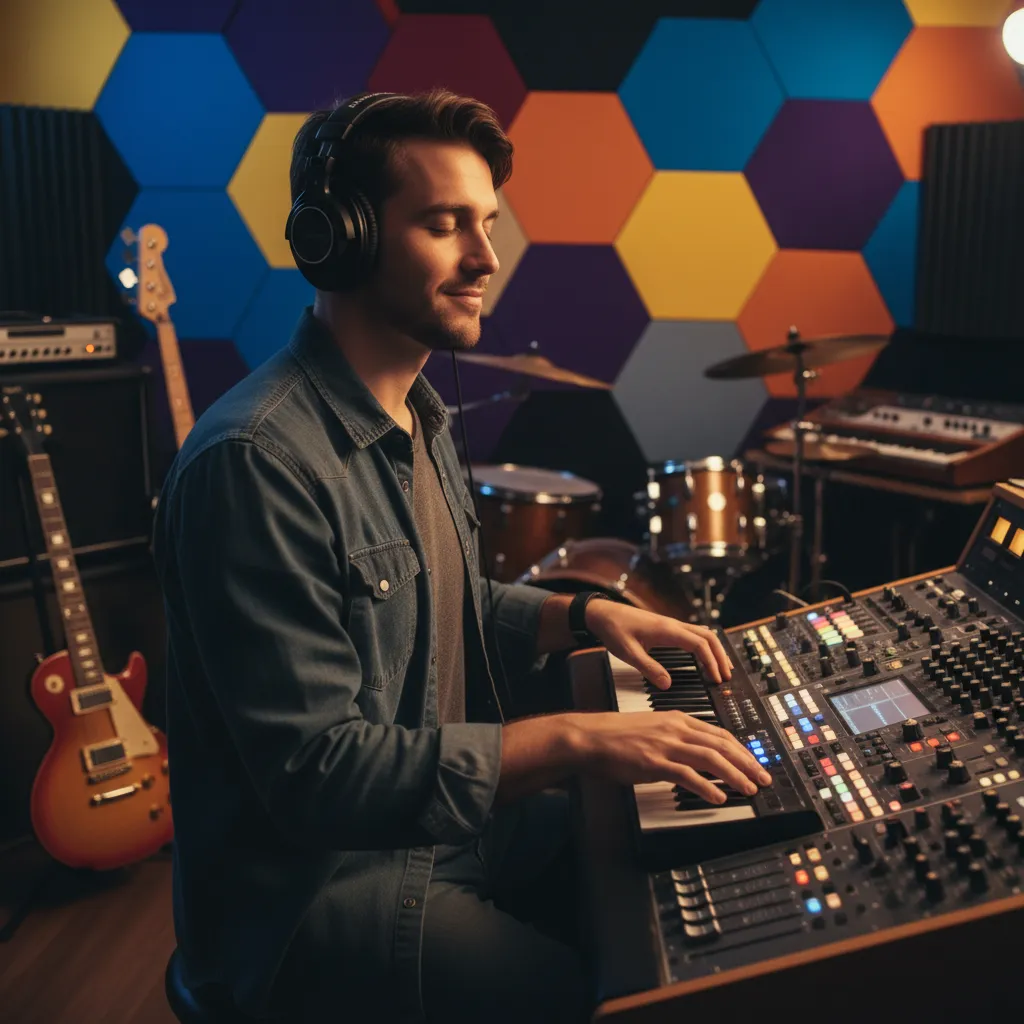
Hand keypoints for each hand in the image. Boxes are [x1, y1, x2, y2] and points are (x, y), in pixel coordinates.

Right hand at [571, 710, 772, 803]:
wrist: (590, 737)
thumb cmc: (616, 736)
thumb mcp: (653, 728)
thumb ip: (676, 737)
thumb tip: (697, 754)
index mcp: (677, 720)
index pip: (719, 733)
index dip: (742, 749)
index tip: (755, 762)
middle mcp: (675, 729)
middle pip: (722, 745)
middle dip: (747, 763)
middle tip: (763, 778)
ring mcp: (666, 746)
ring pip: (711, 758)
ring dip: (734, 775)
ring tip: (749, 789)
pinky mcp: (654, 763)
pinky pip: (687, 775)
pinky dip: (706, 787)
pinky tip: (717, 797)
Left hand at [585, 600, 733, 685]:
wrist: (601, 613)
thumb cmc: (613, 629)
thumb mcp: (628, 653)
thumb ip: (648, 668)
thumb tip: (667, 684)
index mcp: (667, 630)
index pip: (699, 644)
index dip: (711, 662)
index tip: (716, 679)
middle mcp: (673, 625)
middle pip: (708, 636)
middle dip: (720, 656)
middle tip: (727, 676)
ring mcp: (671, 624)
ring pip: (703, 633)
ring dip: (715, 650)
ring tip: (722, 668)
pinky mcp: (667, 627)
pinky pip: (693, 634)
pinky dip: (705, 645)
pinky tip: (705, 656)